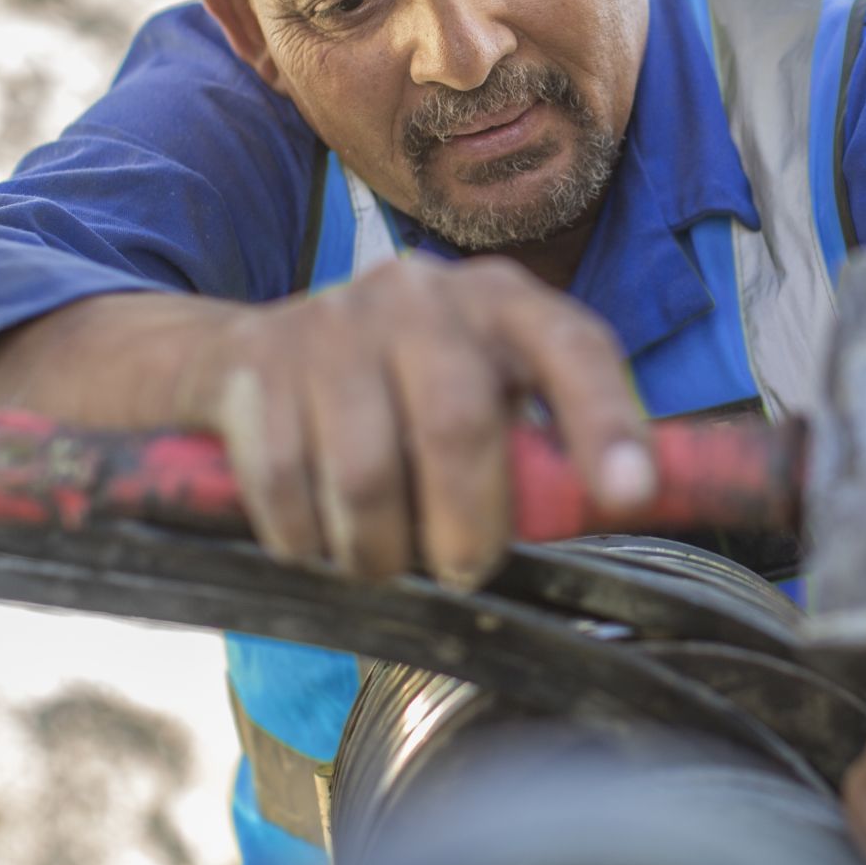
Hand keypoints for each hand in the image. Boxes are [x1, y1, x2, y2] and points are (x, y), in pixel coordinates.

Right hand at [0, 258, 652, 586]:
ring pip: (369, 472)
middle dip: (466, 526)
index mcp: (499, 303)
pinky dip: (306, 541)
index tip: (630, 495)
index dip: (606, 420)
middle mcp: (420, 295)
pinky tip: (316, 542)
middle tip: (464, 570)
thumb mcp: (475, 406)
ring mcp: (332, 322)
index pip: (572, 346)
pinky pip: (289, 486)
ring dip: (378, 549)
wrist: (235, 360)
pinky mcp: (256, 362)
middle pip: (458, 422)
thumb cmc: (392, 405)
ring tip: (381, 562)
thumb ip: (536, 459)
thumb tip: (609, 512)